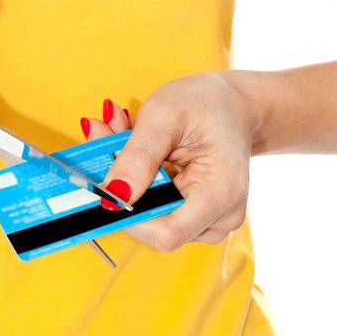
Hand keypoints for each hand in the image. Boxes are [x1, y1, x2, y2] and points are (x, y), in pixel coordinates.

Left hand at [78, 72, 260, 251]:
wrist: (234, 105)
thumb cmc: (208, 103)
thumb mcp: (166, 114)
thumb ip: (138, 155)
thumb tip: (112, 194)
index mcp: (220, 192)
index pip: (167, 232)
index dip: (129, 216)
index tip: (102, 183)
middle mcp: (220, 216)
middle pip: (155, 222)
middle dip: (122, 185)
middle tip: (105, 135)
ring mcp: (210, 220)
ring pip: (152, 215)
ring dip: (128, 179)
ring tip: (123, 133)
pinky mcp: (197, 215)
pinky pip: (158, 208)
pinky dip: (139, 180)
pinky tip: (138, 149)